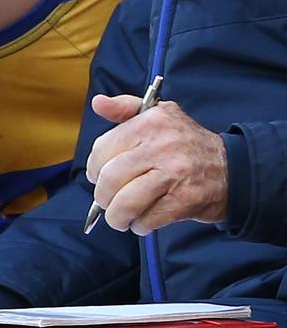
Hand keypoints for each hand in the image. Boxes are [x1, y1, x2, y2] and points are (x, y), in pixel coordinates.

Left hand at [85, 94, 227, 234]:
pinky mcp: (185, 200)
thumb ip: (124, 108)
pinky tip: (142, 221)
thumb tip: (98, 103)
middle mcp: (161, 146)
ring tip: (119, 218)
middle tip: (106, 201)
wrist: (233, 168)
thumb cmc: (186, 143)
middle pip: (110, 177)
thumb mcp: (159, 113)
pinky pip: (148, 218)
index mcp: (150, 122)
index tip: (96, 176)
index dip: (94, 167)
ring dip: (117, 216)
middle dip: (102, 196)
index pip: (103, 149)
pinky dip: (140, 225)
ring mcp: (174, 174)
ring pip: (126, 201)